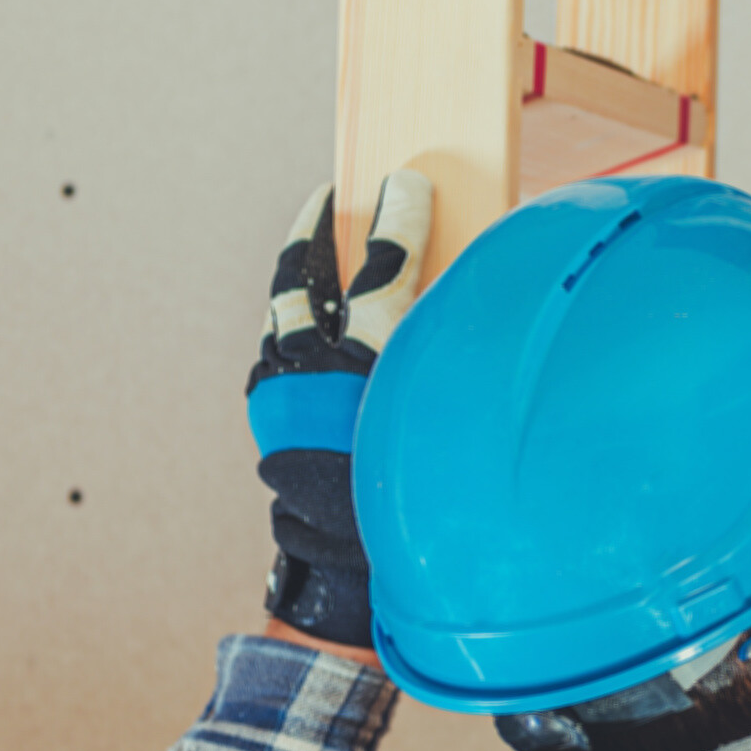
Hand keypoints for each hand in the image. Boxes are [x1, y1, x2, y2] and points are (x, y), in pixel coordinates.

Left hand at [245, 172, 432, 650]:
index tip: (407, 182)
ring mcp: (278, 391)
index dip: (402, 219)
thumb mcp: (451, 418)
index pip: (386, 268)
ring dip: (294, 275)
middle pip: (300, 277)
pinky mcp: (265, 414)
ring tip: (312, 248)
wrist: (346, 568)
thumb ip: (462, 358)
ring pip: (276, 311)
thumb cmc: (419, 496)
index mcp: (371, 363)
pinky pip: (271, 349)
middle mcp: (313, 369)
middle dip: (316, 230)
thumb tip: (485, 312)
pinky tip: (306, 320)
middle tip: (330, 198)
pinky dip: (287, 323)